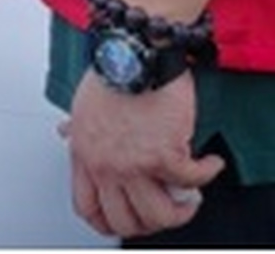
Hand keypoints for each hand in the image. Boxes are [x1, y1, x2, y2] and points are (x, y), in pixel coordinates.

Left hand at [63, 71, 223, 238]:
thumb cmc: (112, 71)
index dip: (110, 223)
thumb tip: (65, 134)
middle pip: (126, 221)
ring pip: (160, 215)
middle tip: (168, 208)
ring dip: (182, 210)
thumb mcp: (81, 105)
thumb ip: (78, 129)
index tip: (128, 221)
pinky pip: (192, 183)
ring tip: (190, 195)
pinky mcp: (164, 155)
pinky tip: (209, 162)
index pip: (88, 208)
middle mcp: (105, 165)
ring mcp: (134, 164)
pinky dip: (207, 173)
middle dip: (151, 223)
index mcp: (83, 154)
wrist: (134, 51)